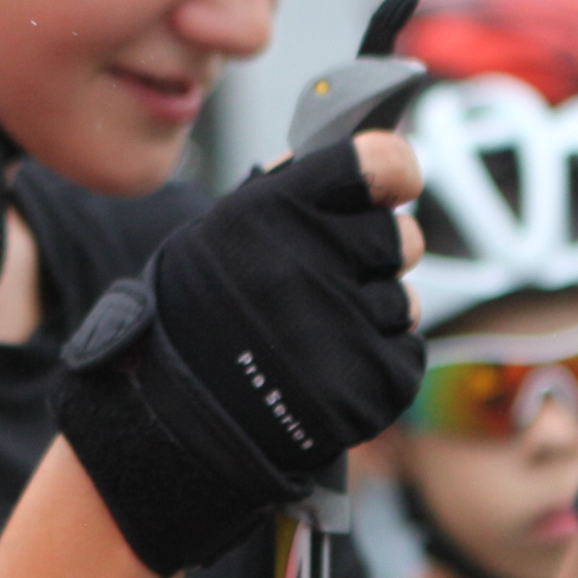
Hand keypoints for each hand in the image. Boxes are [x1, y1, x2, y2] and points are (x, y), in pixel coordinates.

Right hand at [51, 130, 426, 576]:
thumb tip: (366, 157)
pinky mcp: (368, 387)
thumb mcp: (222, 235)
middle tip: (332, 280)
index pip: (381, 162)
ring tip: (313, 336)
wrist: (172, 421)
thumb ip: (292, 193)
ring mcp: (343, 329)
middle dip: (376, 255)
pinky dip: (376, 365)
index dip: (394, 172)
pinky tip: (326, 371)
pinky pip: (405, 355)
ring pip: (404, 302)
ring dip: (371, 315)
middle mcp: (311, 264)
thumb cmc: (198, 317)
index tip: (390, 186)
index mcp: (275, 213)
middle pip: (401, 236)